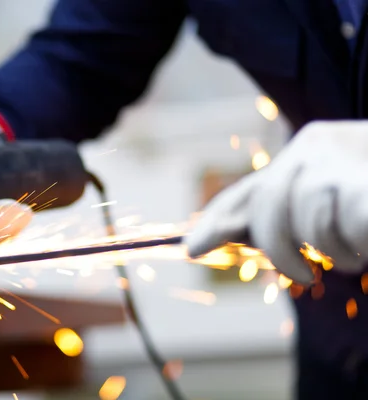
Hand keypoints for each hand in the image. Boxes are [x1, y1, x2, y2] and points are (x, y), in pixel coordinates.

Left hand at [185, 120, 367, 284]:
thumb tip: (233, 236)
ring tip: (351, 259)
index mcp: (304, 149)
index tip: (192, 249)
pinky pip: (345, 223)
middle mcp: (315, 147)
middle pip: (268, 202)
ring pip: (307, 217)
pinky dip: (354, 245)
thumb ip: (288, 212)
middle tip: (303, 276)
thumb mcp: (332, 196)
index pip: (248, 190)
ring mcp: (340, 159)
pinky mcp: (366, 183)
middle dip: (278, 248)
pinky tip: (364, 247)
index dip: (218, 220)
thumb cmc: (367, 194)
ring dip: (329, 249)